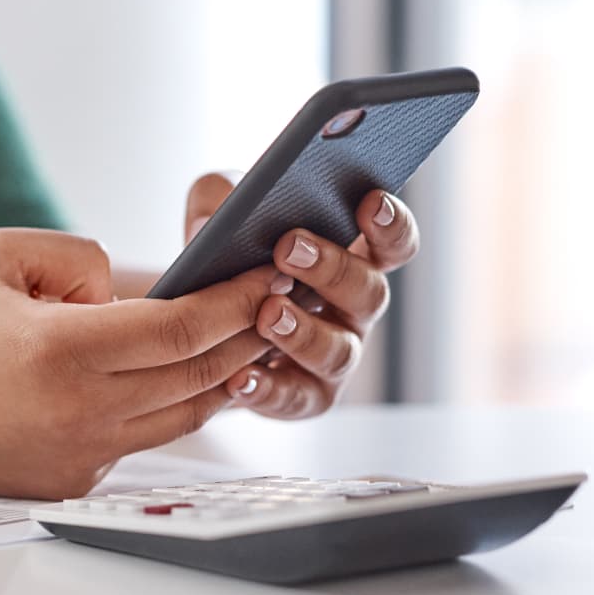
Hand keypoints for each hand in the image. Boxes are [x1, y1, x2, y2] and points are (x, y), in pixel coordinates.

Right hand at [0, 228, 277, 497]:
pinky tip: (191, 378)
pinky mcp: (72, 481)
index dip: (236, 302)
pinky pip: (146, 439)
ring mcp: (79, 456)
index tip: (267, 277)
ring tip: (251, 337)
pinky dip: (176, 406)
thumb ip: (81, 258)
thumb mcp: (0, 256)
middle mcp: (79, 414)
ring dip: (225, 376)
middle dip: (249, 334)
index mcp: (60, 352)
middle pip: (199, 377)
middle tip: (279, 301)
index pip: (182, 331)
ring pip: (185, 416)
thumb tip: (135, 292)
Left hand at [184, 173, 419, 417]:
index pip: (393, 243)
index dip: (391, 225)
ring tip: (267, 314)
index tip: (370, 202)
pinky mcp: (304, 398)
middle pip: (368, 292)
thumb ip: (223, 195)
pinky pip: (293, 398)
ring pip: (337, 351)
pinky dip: (267, 389)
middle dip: (332, 268)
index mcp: (352, 259)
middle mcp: (354, 310)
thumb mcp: (219, 215)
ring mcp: (335, 358)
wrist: (200, 329)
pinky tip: (240, 377)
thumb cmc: (228, 261)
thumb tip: (227, 208)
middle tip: (288, 247)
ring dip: (304, 332)